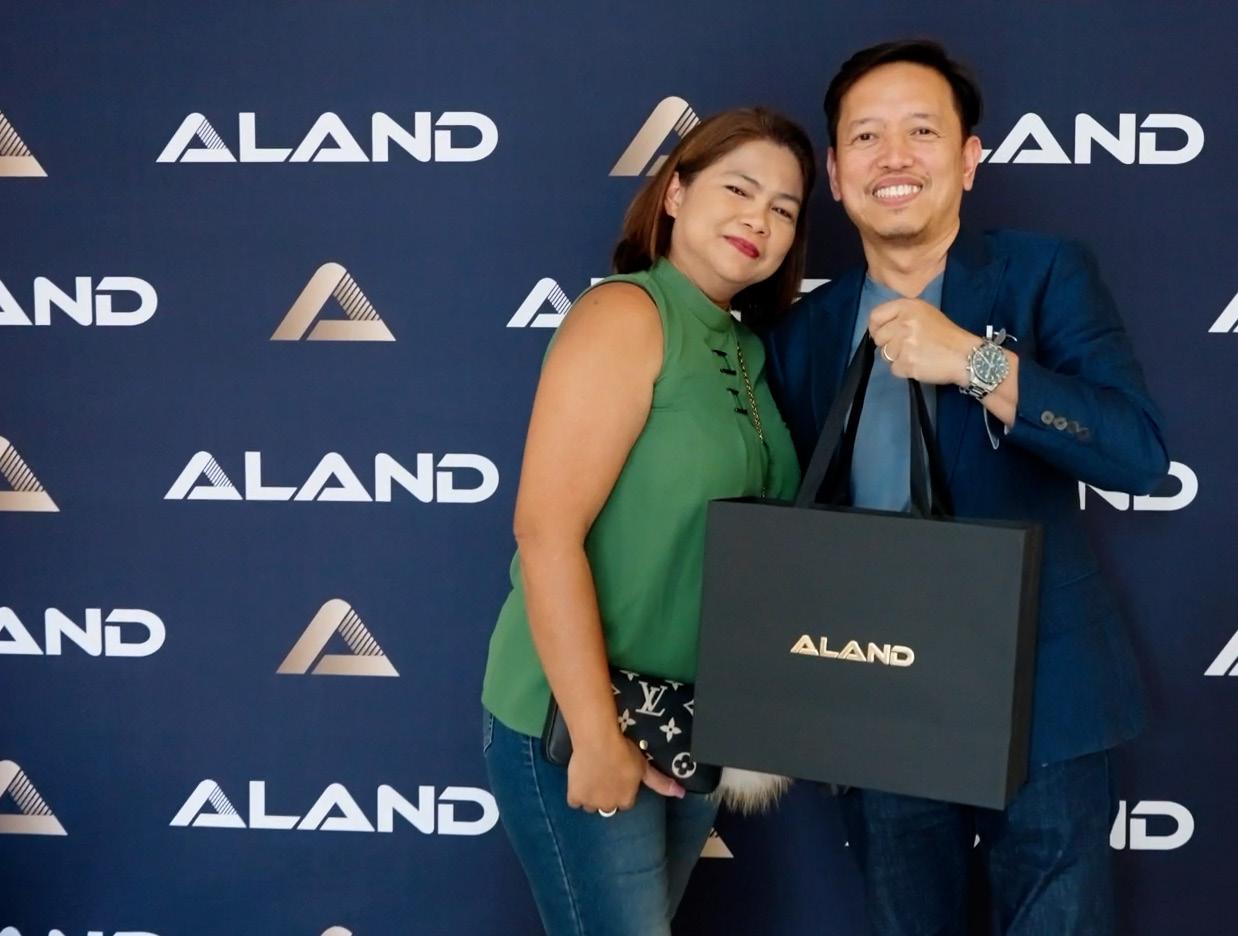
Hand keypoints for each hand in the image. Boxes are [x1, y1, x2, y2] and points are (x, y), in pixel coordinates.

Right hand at [566, 730, 684, 813]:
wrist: (598, 742)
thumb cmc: (624, 752)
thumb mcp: (645, 767)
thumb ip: (661, 783)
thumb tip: (682, 794)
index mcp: (626, 800)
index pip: (625, 802)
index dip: (622, 789)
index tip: (619, 777)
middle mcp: (609, 806)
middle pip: (607, 806)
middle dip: (607, 795)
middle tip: (605, 776)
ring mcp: (590, 803)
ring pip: (591, 806)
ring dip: (591, 796)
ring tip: (592, 777)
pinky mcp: (575, 796)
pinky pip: (575, 802)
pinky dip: (576, 794)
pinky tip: (579, 781)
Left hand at [868, 298, 976, 386]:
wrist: (966, 355)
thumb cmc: (947, 335)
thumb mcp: (925, 313)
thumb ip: (902, 316)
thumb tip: (880, 328)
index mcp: (908, 307)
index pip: (876, 315)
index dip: (875, 328)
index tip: (881, 335)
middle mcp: (904, 322)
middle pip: (879, 338)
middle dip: (888, 345)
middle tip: (906, 348)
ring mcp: (904, 343)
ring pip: (885, 355)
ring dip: (897, 358)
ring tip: (917, 355)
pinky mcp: (907, 362)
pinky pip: (894, 369)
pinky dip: (904, 370)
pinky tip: (920, 365)